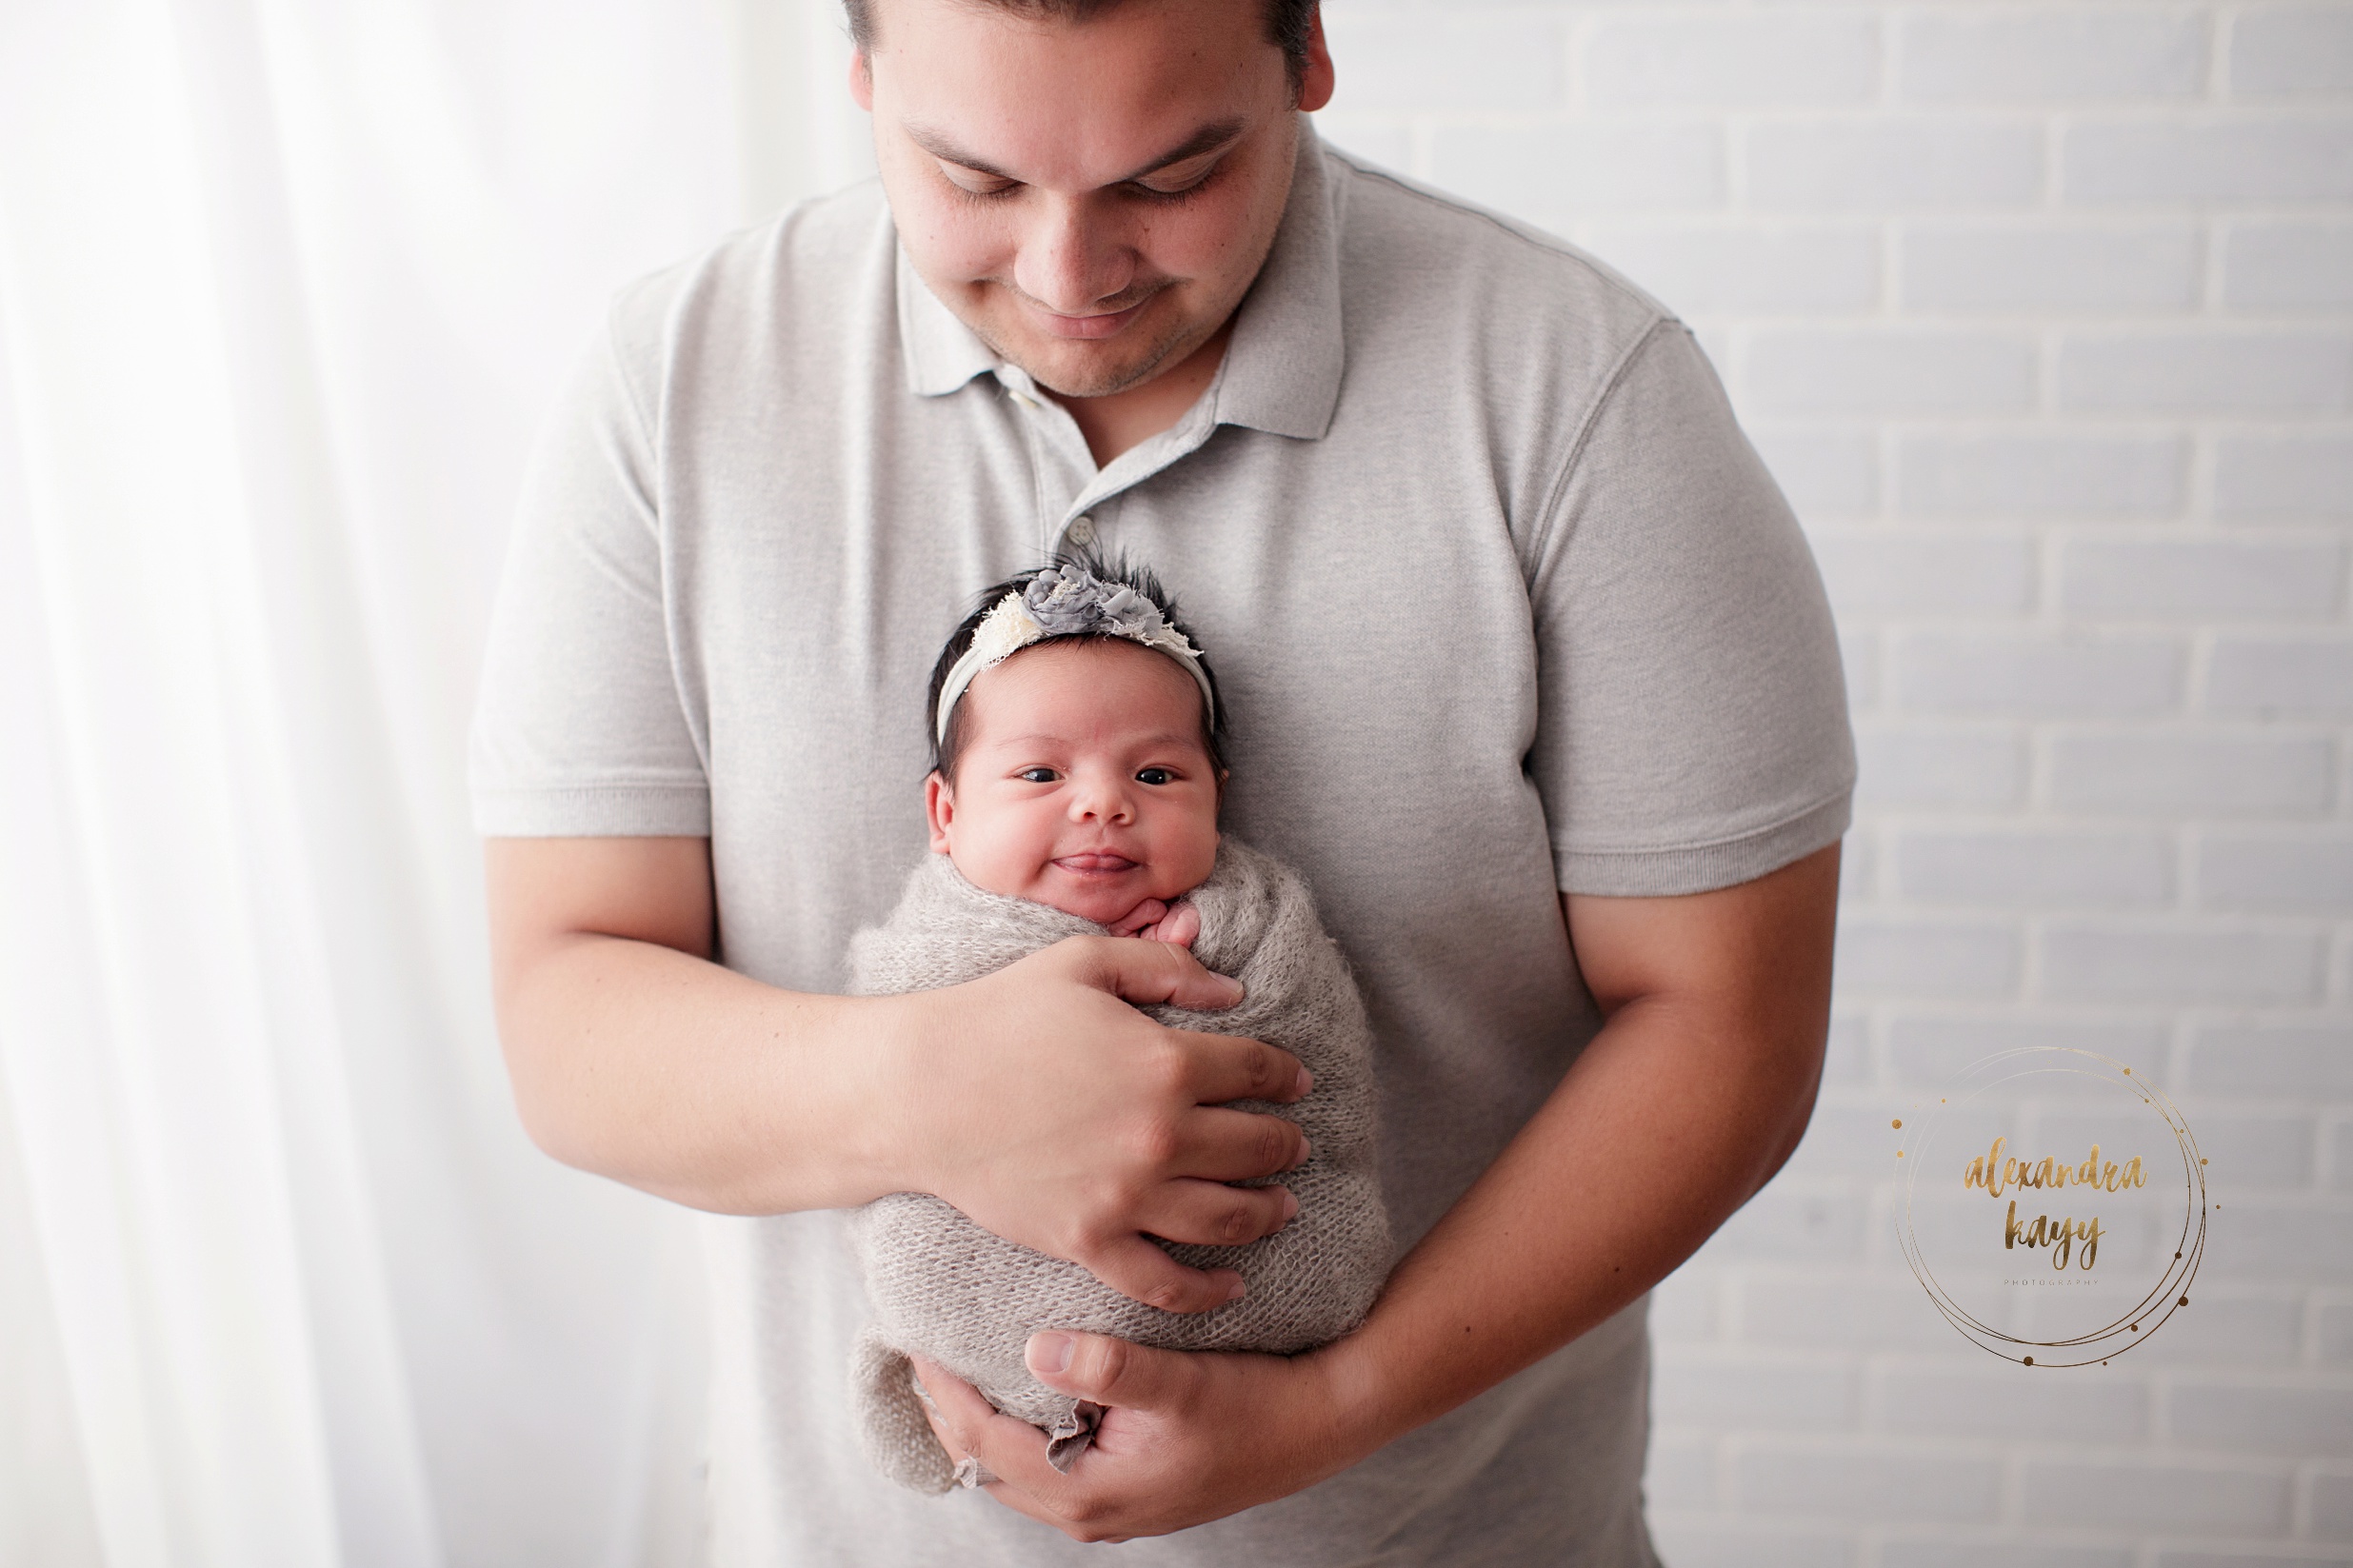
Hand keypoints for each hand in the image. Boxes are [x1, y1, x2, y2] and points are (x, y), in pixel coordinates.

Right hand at [887, 936, 1311, 1312]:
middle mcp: (1160, 1135)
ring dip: (1268, 1212)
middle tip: (1294, 1146)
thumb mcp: (1085, 964)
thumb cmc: (999, 1016)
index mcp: (1167, 1061)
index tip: (1295, 1083)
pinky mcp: (1090, 1241)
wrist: (921, 1092)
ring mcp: (1128, 1195)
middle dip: (1286, 1145)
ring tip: (1281, 1207)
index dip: (1286, 1075)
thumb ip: (1165, 971)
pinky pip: (1166, 1281)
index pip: (1258, 1072)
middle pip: (1258, 1147)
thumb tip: (1233, 993)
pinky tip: (1231, 1283)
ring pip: (1229, 1217)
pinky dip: (1208, 1289)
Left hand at [910, 1332, 1367, 1541]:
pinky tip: (1018, 1389)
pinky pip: (1047, 1464)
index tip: (913, 1338)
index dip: (942, 1391)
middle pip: (986, 1464)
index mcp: (1091, 1492)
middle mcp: (1091, 1511)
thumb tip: (1034, 1351)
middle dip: (947, 1410)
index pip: (982, 1444)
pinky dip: (1018, 1429)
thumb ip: (1108, 1366)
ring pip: (1014, 1469)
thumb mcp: (1182, 1381)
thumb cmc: (1256, 1404)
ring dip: (980, 1422)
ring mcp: (1110, 1506)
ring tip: (951, 1366)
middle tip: (915, 1349)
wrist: (1321, 1426)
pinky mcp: (1127, 1489)